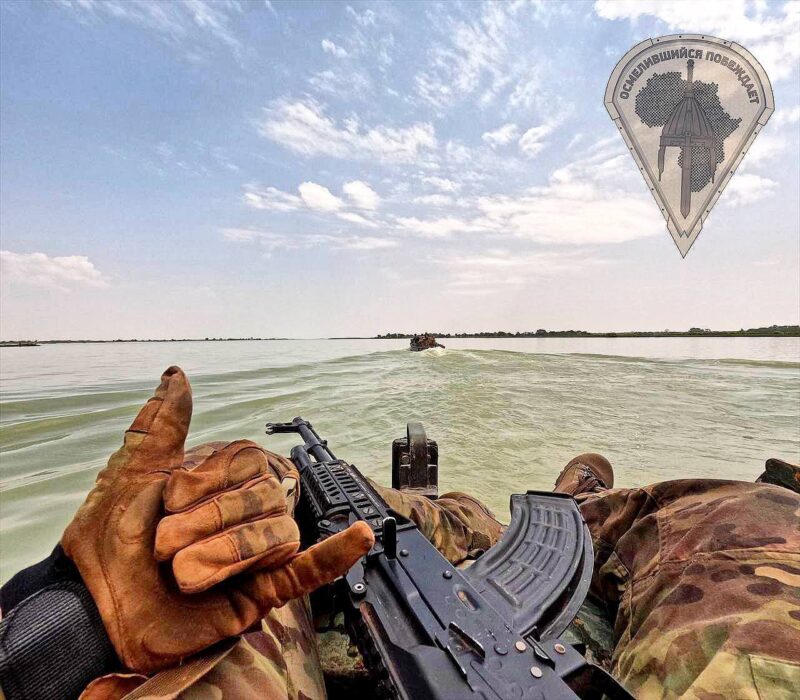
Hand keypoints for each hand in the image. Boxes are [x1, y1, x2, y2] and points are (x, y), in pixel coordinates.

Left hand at [62, 366, 372, 672]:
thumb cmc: (107, 541)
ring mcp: (255, 551)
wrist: (92, 608)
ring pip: (278, 533)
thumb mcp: (133, 473)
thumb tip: (177, 373)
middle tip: (166, 544)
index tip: (170, 496)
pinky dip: (337, 554)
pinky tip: (360, 536)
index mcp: (220, 482)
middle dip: (209, 521)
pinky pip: (308, 570)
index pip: (247, 462)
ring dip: (231, 551)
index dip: (210, 478)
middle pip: (263, 497)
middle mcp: (243, 512)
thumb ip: (162, 425)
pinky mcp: (261, 591)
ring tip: (186, 572)